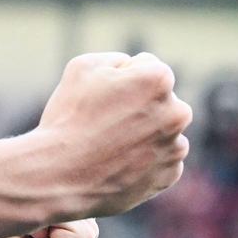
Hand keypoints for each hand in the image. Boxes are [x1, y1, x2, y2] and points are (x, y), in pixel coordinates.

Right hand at [35, 52, 192, 217]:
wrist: (59, 177)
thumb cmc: (69, 119)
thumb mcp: (82, 67)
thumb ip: (117, 59)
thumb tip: (132, 68)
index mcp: (158, 80)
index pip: (146, 66)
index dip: (119, 79)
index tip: (100, 96)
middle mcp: (177, 112)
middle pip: (159, 100)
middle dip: (138, 106)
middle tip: (103, 122)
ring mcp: (175, 147)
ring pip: (162, 131)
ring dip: (143, 134)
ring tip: (107, 146)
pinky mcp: (170, 175)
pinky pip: (161, 161)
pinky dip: (144, 161)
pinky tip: (116, 164)